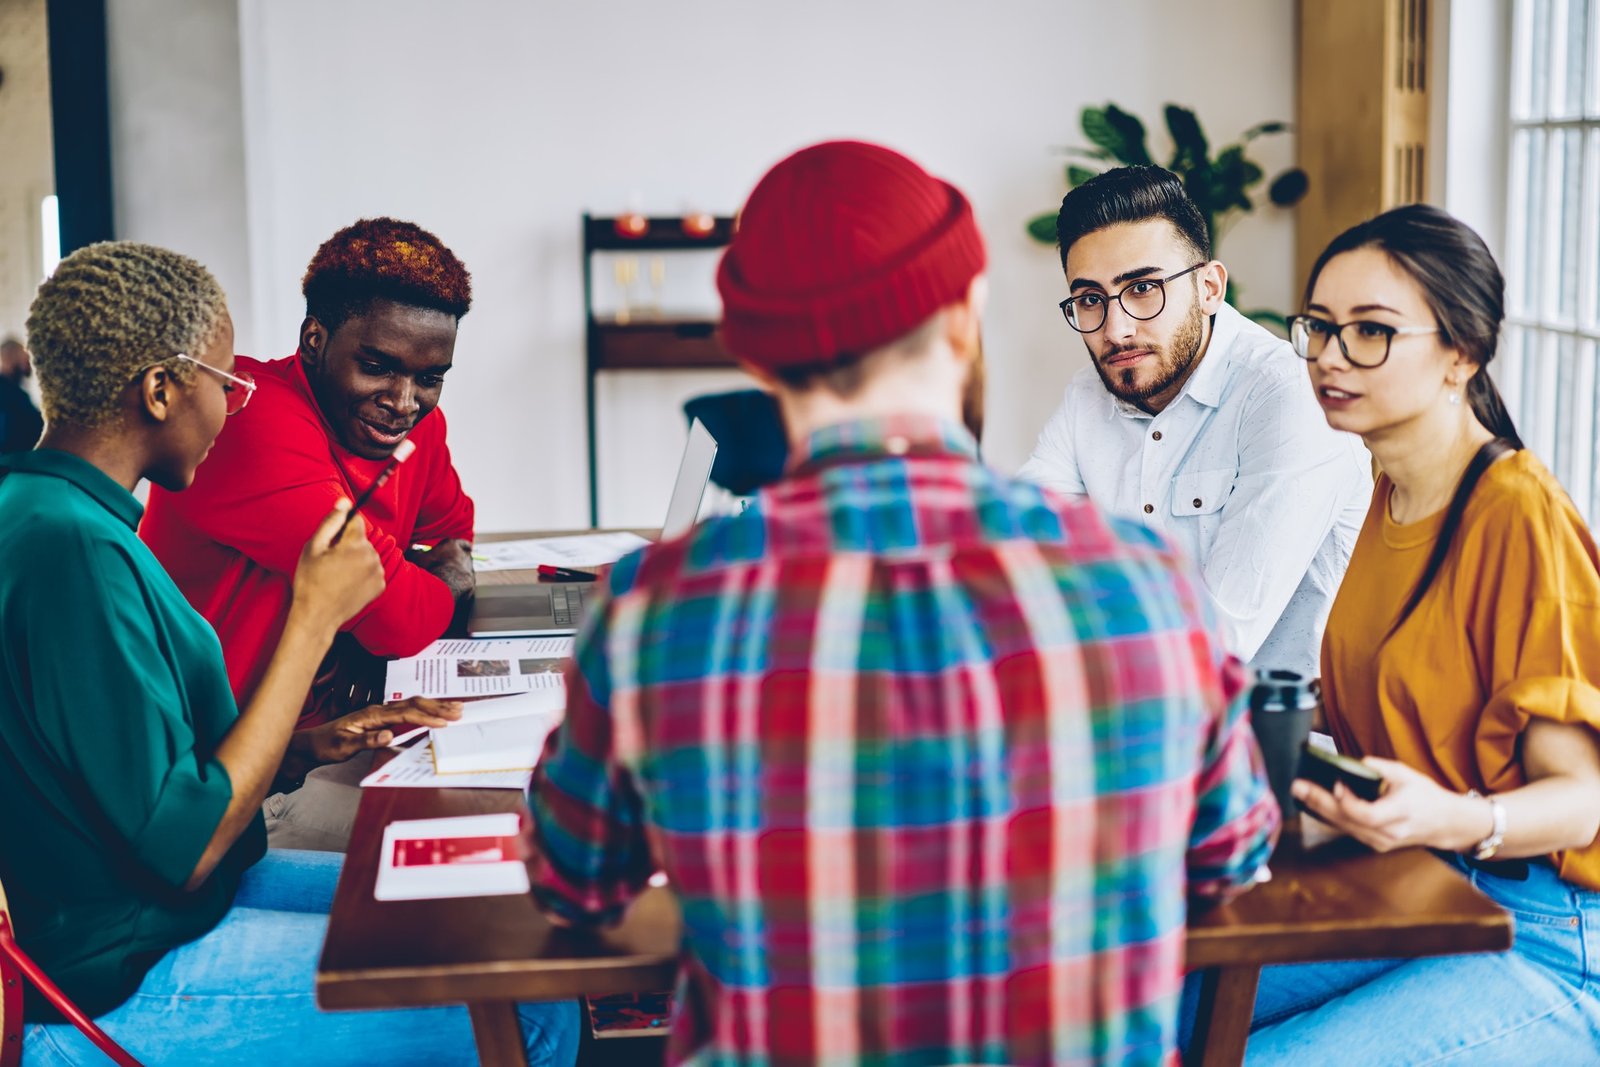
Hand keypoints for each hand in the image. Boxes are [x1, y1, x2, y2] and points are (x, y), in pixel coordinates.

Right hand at [292, 502, 384, 633]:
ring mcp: (378, 572)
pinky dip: (361, 573)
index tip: (331, 541)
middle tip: (330, 562)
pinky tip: (347, 583)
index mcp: (356, 544)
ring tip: (337, 575)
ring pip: (367, 554)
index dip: (341, 529)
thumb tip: (345, 501)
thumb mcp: (313, 547)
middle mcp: (372, 556)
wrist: (317, 616)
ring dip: (355, 559)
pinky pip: (371, 569)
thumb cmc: (310, 581)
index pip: (356, 520)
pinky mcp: (380, 585)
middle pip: (361, 539)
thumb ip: (331, 522)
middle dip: (347, 545)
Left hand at [302, 696, 463, 763]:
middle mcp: (378, 709)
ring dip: (434, 705)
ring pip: (412, 704)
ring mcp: (380, 712)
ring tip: (454, 707)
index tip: (443, 722)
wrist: (312, 743)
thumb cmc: (326, 746)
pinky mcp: (381, 718)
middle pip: (413, 703)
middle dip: (437, 706)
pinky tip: (434, 711)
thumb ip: (366, 741)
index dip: (426, 717)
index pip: (404, 713)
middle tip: (459, 710)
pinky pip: (407, 710)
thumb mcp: (343, 748)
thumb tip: (389, 736)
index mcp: (371, 715)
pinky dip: (424, 709)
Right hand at [408, 537, 474, 600]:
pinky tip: (455, 589)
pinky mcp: (471, 582)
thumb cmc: (429, 568)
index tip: (466, 546)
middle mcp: (464, 555)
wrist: (442, 585)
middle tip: (454, 564)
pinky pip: (467, 583)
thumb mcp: (418, 558)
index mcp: (452, 545)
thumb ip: (416, 552)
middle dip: (461, 559)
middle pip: (466, 556)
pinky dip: (462, 584)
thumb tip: (412, 550)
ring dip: (462, 572)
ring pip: (468, 569)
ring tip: (453, 578)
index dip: (462, 545)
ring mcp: (469, 569)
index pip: (461, 543)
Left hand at [1291, 757, 1486, 852]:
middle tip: (1298, 787)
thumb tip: (1355, 763)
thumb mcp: (1408, 775)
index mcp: (1401, 813)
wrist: (1446, 823)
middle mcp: (1390, 833)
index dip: (1348, 801)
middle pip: (1348, 822)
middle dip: (1319, 803)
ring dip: (1320, 810)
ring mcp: (1382, 842)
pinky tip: (1316, 804)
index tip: (1337, 784)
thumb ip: (1381, 768)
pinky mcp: (1376, 844)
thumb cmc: (1427, 796)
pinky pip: (1349, 830)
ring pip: (1345, 828)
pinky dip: (1332, 817)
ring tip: (1301, 793)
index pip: (1368, 815)